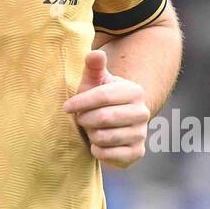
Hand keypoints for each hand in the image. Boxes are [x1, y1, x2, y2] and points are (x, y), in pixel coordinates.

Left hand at [62, 49, 149, 169]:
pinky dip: (97, 150)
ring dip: (90, 134)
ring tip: (91, 129)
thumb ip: (93, 66)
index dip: (81, 102)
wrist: (112, 122)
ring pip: (104, 137)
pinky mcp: (137, 152)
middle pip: (103, 118)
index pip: (103, 96)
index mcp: (134, 91)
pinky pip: (109, 155)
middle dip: (85, 119)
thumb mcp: (94, 80)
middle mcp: (143, 112)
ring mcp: (142, 133)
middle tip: (81, 119)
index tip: (66, 107)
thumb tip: (96, 53)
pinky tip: (97, 143)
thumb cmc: (98, 98)